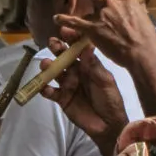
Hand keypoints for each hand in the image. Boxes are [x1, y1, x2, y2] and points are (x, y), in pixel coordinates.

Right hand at [40, 37, 127, 155]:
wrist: (109, 124)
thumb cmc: (111, 99)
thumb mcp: (106, 81)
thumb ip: (95, 67)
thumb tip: (86, 48)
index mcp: (88, 65)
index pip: (78, 49)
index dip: (71, 39)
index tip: (65, 30)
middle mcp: (76, 72)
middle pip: (63, 57)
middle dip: (57, 49)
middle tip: (53, 43)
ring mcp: (67, 85)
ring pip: (54, 72)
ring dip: (48, 67)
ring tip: (46, 64)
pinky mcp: (62, 98)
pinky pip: (50, 92)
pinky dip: (45, 89)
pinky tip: (44, 87)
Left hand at [55, 0, 155, 70]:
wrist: (142, 53)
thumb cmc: (147, 40)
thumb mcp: (146, 19)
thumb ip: (137, 10)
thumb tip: (136, 7)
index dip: (117, 8)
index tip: (119, 15)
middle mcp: (112, 3)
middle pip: (102, 3)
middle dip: (104, 12)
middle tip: (110, 25)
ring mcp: (101, 15)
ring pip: (91, 14)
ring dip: (93, 21)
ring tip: (98, 32)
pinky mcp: (92, 28)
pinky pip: (74, 21)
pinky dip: (64, 20)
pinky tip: (57, 19)